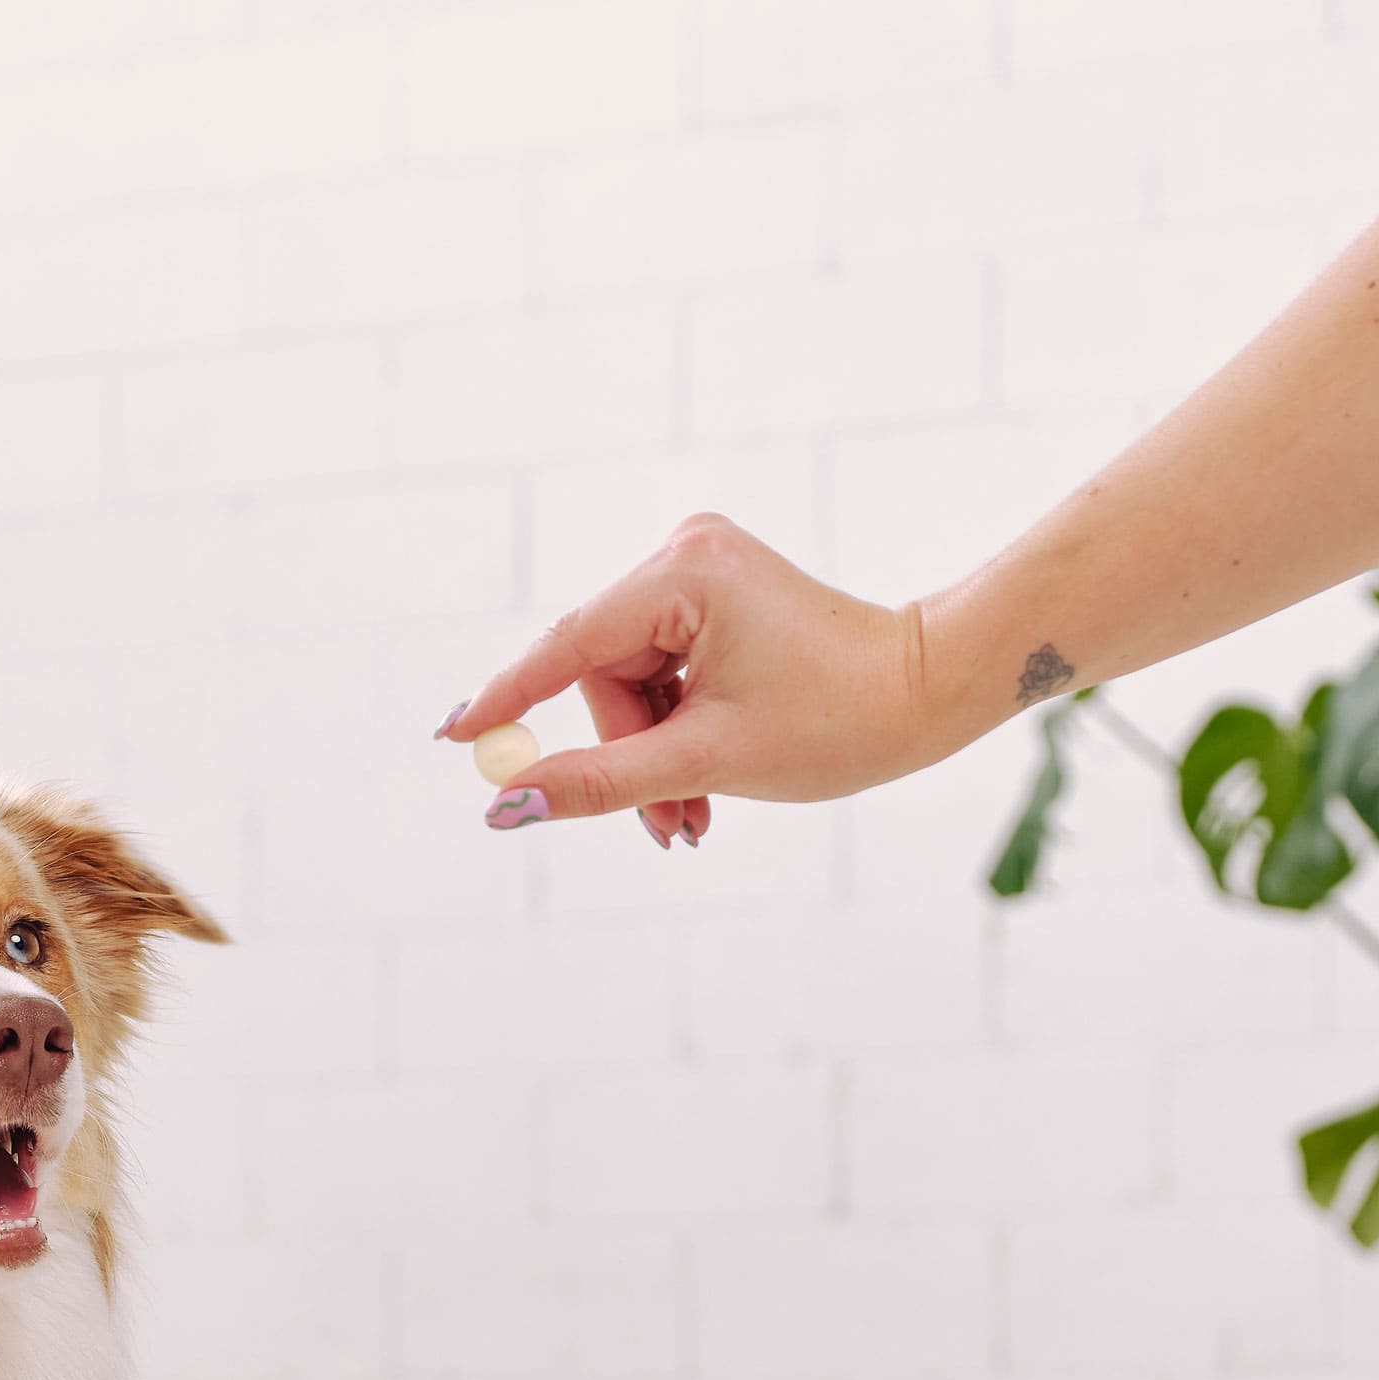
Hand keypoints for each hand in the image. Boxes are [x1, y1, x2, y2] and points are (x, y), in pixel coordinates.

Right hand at [440, 515, 940, 849]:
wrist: (926, 693)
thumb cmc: (835, 721)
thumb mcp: (705, 760)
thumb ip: (597, 782)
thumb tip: (506, 806)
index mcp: (684, 574)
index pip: (567, 646)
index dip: (509, 698)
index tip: (452, 736)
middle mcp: (685, 553)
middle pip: (600, 675)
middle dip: (625, 757)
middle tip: (672, 826)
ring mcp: (701, 570)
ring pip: (628, 685)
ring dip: (651, 756)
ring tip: (696, 815)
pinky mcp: (715, 595)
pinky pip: (660, 674)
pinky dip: (672, 732)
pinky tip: (704, 778)